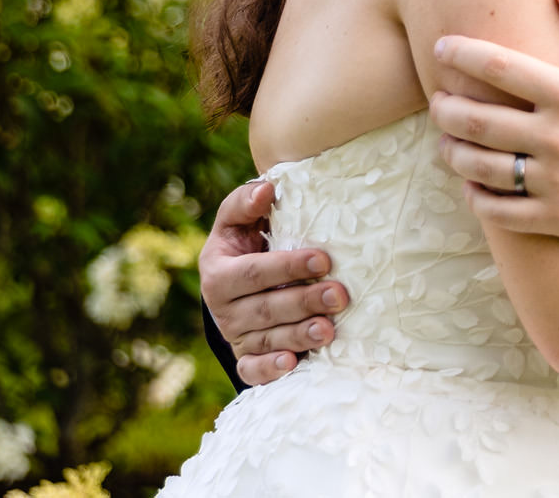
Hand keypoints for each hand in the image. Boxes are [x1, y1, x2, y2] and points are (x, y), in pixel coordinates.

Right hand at [199, 179, 348, 385]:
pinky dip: (270, 370)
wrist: (237, 282)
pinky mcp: (246, 358)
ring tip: (329, 330)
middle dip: (304, 302)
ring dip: (299, 336)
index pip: (254, 271)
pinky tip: (293, 363)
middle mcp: (224, 309)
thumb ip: (246, 202)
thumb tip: (267, 188)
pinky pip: (252, 371)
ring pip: (268, 339)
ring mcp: (235, 336)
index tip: (323, 260)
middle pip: (266, 308)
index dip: (287, 266)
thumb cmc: (246, 242)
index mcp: (219, 273)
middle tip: (340, 295)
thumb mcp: (237, 221)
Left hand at [430, 0, 558, 242]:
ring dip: (452, 152)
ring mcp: (555, 181)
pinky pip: (499, 210)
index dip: (462, 54)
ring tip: (446, 142)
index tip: (441, 48)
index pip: (500, 68)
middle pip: (478, 120)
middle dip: (445, 108)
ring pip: (480, 167)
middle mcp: (558, 137)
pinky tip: (472, 185)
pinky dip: (476, 197)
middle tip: (437, 101)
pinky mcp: (557, 217)